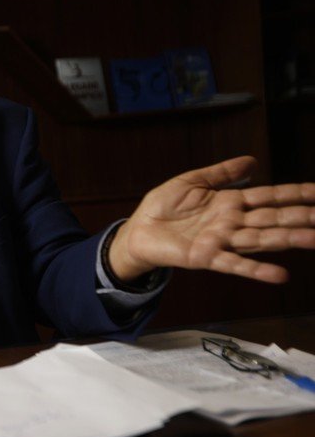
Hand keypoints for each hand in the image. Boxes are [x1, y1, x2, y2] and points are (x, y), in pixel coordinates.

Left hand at [109, 156, 314, 283]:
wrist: (138, 230)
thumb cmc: (163, 207)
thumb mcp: (192, 181)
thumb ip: (222, 173)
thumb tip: (252, 161)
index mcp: (230, 202)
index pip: (270, 196)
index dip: (295, 193)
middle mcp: (232, 222)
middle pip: (273, 218)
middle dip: (302, 216)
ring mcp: (222, 240)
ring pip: (262, 239)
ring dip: (289, 240)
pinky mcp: (206, 257)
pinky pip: (234, 264)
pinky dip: (256, 270)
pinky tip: (280, 275)